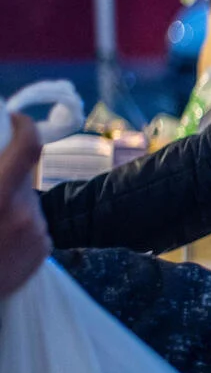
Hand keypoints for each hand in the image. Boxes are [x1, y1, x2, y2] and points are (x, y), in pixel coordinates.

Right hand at [0, 114, 47, 298]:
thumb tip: (2, 157)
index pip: (29, 148)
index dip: (24, 127)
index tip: (14, 120)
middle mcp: (25, 213)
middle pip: (22, 177)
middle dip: (5, 175)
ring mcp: (38, 233)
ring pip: (27, 203)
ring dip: (10, 203)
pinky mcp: (44, 251)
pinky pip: (33, 225)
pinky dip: (18, 224)